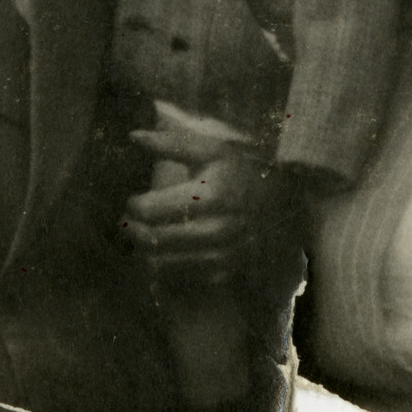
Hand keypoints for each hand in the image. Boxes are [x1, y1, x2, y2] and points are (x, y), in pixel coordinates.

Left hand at [124, 107, 290, 280]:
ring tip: (142, 236)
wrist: (285, 202)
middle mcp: (216, 229)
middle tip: (127, 222)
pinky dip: (166, 267)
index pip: (151, 210)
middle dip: (132, 231)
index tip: (131, 201)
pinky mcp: (224, 272)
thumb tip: (133, 136)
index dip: (133, 206)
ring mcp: (221, 255)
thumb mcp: (212, 150)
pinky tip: (164, 252)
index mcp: (210, 195)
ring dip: (144, 251)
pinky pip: (181, 276)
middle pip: (153, 239)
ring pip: (162, 263)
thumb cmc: (243, 170)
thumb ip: (171, 143)